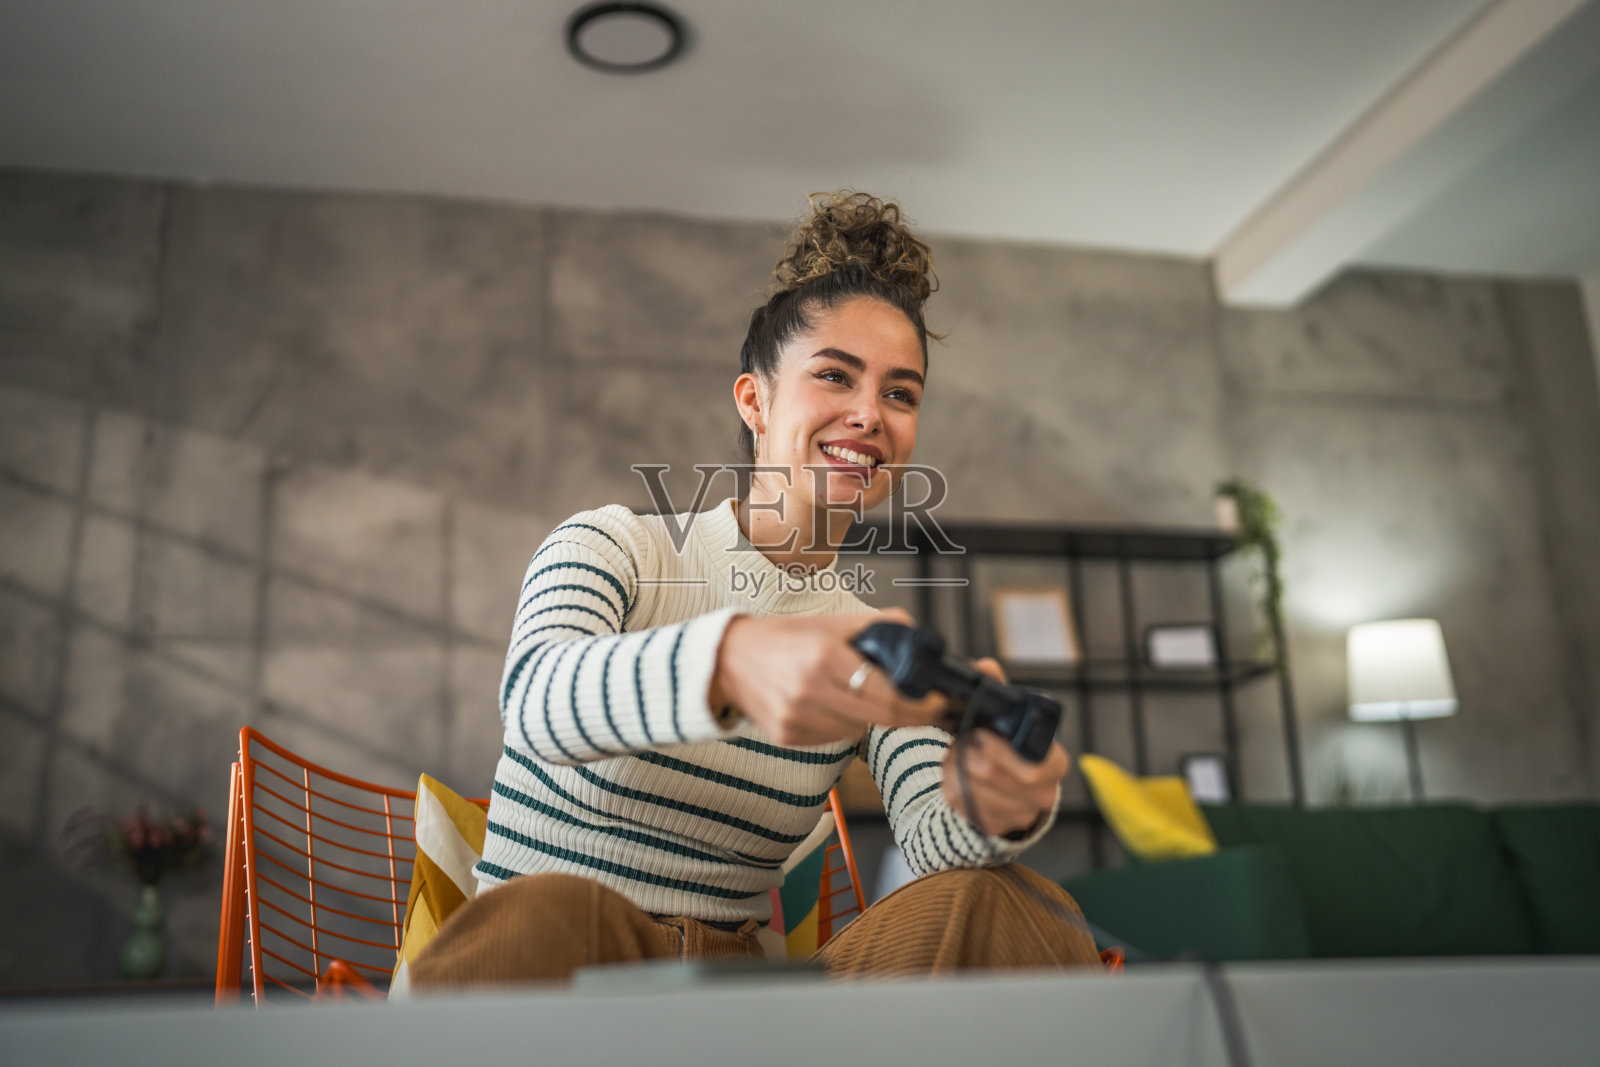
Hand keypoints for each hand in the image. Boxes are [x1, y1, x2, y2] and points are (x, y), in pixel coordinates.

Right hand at [709, 607, 949, 746]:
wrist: (729, 659)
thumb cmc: (783, 638)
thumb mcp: (832, 623)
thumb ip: (878, 626)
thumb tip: (917, 636)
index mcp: (824, 657)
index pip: (888, 694)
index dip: (921, 704)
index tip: (938, 702)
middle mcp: (809, 690)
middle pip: (880, 718)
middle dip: (909, 715)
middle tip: (925, 708)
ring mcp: (797, 717)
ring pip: (858, 731)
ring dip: (870, 717)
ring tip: (857, 695)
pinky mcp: (787, 737)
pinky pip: (833, 738)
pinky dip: (842, 724)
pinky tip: (830, 705)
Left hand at [940, 657, 1069, 836]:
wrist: (1006, 783)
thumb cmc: (1008, 743)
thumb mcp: (1006, 716)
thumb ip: (997, 690)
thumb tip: (985, 667)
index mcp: (1054, 764)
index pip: (1035, 766)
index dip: (1001, 750)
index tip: (979, 734)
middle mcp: (1043, 794)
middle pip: (995, 776)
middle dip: (968, 755)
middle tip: (959, 741)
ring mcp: (1020, 815)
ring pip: (975, 793)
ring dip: (955, 770)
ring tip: (953, 756)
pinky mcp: (996, 828)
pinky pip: (964, 809)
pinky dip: (952, 788)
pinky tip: (954, 775)